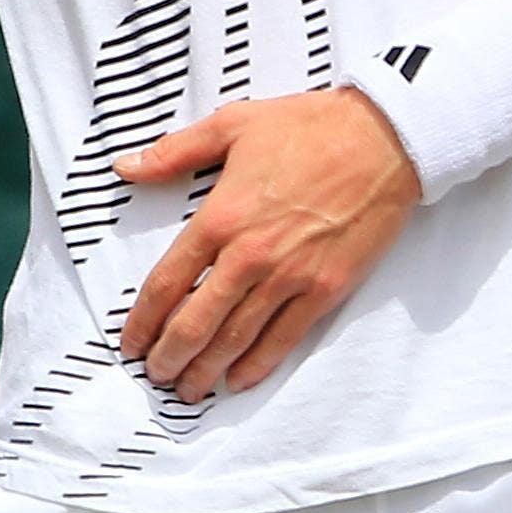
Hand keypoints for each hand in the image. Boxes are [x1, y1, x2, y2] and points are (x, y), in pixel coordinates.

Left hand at [113, 87, 419, 402]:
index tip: (131, 342)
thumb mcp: (234, 124)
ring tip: (189, 388)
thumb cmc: (311, 126)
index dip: (142, 321)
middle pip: (195, 323)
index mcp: (220, 216)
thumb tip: (126, 167)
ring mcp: (289, 276)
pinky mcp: (326, 289)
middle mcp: (249, 255)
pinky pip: (284, 338)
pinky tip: (239, 380)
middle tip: (156, 374)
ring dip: (206, 370)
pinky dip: (257, 366)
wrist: (386, 136)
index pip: (167, 283)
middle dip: (169, 357)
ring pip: (235, 339)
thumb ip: (175, 151)